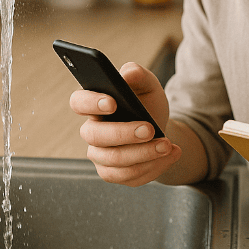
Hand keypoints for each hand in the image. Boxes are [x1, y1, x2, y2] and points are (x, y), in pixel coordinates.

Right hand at [69, 62, 181, 186]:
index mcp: (94, 104)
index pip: (79, 102)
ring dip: (143, 154)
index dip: (90, 103)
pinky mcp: (113, 173)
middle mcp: (92, 132)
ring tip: (166, 145)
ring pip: (113, 161)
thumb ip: (138, 75)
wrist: (159, 130)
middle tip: (150, 129)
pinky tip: (170, 154)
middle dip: (124, 133)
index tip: (112, 102)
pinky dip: (152, 167)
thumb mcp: (149, 85)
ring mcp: (100, 155)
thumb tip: (128, 73)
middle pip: (95, 136)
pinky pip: (128, 176)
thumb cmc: (147, 104)